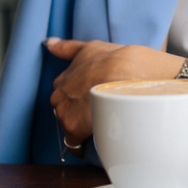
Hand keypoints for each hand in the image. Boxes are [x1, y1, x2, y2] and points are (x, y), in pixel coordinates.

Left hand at [47, 38, 176, 146]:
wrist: (139, 76)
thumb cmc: (123, 60)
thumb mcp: (96, 48)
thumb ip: (70, 48)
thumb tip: (49, 44)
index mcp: (65, 76)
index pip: (63, 91)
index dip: (80, 94)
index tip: (96, 95)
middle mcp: (61, 93)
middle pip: (63, 108)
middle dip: (79, 110)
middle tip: (104, 108)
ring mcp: (65, 111)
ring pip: (68, 124)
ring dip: (83, 125)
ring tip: (107, 121)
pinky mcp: (75, 129)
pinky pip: (74, 143)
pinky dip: (84, 143)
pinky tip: (100, 137)